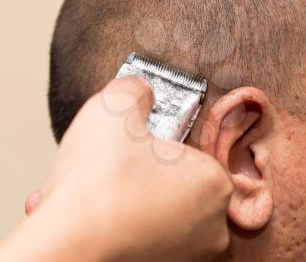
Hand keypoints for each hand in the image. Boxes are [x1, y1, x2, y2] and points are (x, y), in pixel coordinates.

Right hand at [3, 76, 232, 261]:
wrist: (63, 250)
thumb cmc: (97, 185)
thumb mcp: (116, 109)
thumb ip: (136, 90)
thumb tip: (140, 90)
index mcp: (213, 184)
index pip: (192, 151)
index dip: (160, 143)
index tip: (137, 146)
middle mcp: (211, 227)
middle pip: (175, 181)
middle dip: (144, 170)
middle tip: (116, 167)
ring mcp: (187, 255)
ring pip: (156, 207)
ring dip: (128, 194)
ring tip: (99, 188)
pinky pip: (143, 233)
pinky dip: (120, 221)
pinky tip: (94, 212)